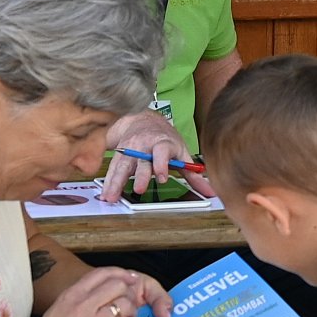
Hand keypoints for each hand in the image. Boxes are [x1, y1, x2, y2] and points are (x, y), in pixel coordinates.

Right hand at [16, 267, 171, 316]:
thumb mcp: (58, 309)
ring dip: (132, 311)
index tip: (128, 279)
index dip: (120, 274)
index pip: (102, 273)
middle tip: (129, 304)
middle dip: (128, 293)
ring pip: (126, 305)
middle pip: (118, 286)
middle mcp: (82, 305)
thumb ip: (78, 299)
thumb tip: (102, 295)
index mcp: (71, 295)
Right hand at [100, 111, 215, 201]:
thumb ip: (193, 173)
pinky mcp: (118, 153)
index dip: (162, 163)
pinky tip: (105, 194)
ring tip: (112, 197)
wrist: (142, 119)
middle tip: (139, 190)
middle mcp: (145, 145)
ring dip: (117, 182)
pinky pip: (112, 168)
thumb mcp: (181, 151)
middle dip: (141, 175)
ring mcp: (130, 149)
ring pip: (123, 165)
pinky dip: (108, 182)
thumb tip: (211, 191)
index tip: (162, 177)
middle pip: (142, 160)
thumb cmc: (165, 138)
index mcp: (163, 142)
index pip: (162, 151)